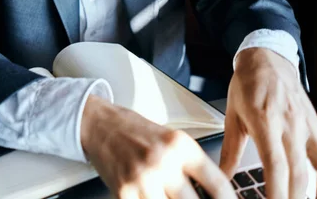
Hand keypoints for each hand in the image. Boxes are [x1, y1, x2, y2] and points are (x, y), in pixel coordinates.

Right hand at [81, 95, 236, 198]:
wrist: (99, 124)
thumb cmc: (134, 131)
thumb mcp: (170, 140)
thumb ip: (190, 166)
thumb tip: (210, 195)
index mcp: (181, 146)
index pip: (218, 184)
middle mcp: (164, 162)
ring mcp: (143, 178)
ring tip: (173, 198)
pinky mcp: (124, 191)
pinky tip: (154, 198)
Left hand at [220, 47, 316, 198]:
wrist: (266, 59)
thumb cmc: (246, 85)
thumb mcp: (231, 115)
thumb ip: (229, 150)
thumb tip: (220, 176)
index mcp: (264, 121)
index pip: (275, 164)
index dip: (276, 191)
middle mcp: (289, 124)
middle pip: (298, 173)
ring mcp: (306, 125)